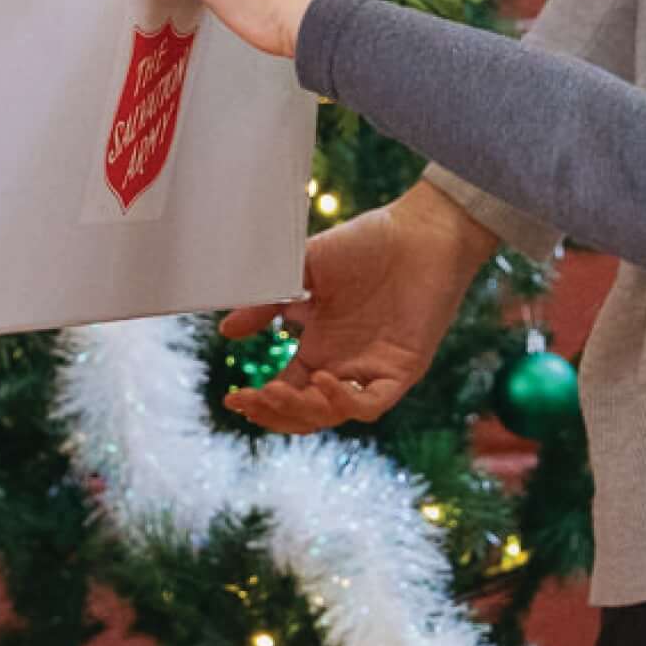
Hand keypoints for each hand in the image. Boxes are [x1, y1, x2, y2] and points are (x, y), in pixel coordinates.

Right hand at [219, 182, 497, 430]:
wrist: (419, 231)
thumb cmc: (365, 245)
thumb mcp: (304, 272)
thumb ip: (267, 301)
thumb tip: (226, 331)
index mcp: (319, 347)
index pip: (285, 390)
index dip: (259, 402)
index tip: (233, 397)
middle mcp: (343, 365)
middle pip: (304, 413)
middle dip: (274, 413)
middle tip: (249, 399)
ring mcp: (372, 370)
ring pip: (333, 415)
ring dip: (303, 411)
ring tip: (277, 390)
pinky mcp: (401, 370)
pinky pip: (372, 403)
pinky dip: (345, 401)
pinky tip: (322, 379)